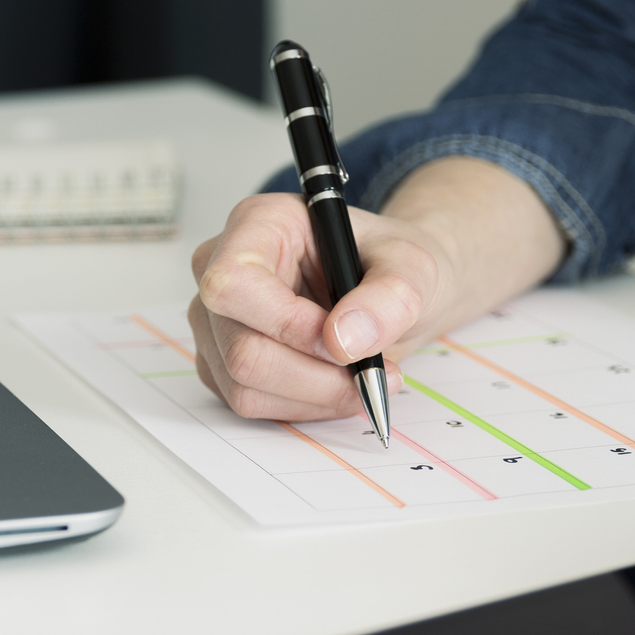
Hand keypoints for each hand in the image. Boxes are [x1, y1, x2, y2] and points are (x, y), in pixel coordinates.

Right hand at [186, 157, 566, 421]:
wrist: (397, 285)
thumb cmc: (399, 262)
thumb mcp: (418, 266)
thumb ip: (390, 295)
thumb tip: (350, 338)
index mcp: (258, 225)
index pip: (229, 282)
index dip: (282, 323)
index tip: (340, 340)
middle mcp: (224, 268)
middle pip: (235, 344)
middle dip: (311, 374)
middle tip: (373, 376)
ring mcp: (216, 320)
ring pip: (237, 382)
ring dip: (309, 398)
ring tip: (365, 382)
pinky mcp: (224, 358)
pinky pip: (243, 403)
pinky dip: (297, 408)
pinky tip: (338, 389)